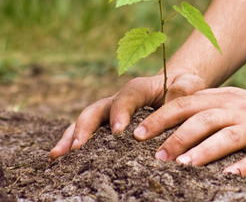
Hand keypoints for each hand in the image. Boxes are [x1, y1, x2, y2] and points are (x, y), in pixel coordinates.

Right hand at [49, 73, 206, 160]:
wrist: (172, 89)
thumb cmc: (182, 89)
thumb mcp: (188, 85)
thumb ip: (183, 90)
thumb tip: (173, 99)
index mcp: (137, 89)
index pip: (126, 98)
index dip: (120, 112)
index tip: (118, 131)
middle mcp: (117, 100)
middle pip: (95, 110)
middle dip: (84, 128)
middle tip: (78, 147)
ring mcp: (107, 114)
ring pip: (84, 123)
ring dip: (69, 138)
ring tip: (56, 156)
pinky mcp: (104, 126)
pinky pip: (84, 134)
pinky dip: (70, 145)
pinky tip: (58, 160)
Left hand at [133, 88, 245, 175]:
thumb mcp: (230, 102)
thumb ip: (201, 107)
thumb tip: (162, 120)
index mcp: (222, 99)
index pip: (185, 105)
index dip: (161, 118)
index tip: (136, 134)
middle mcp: (237, 110)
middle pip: (203, 120)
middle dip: (178, 137)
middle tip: (157, 157)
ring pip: (228, 136)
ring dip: (205, 151)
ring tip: (185, 166)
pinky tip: (231, 177)